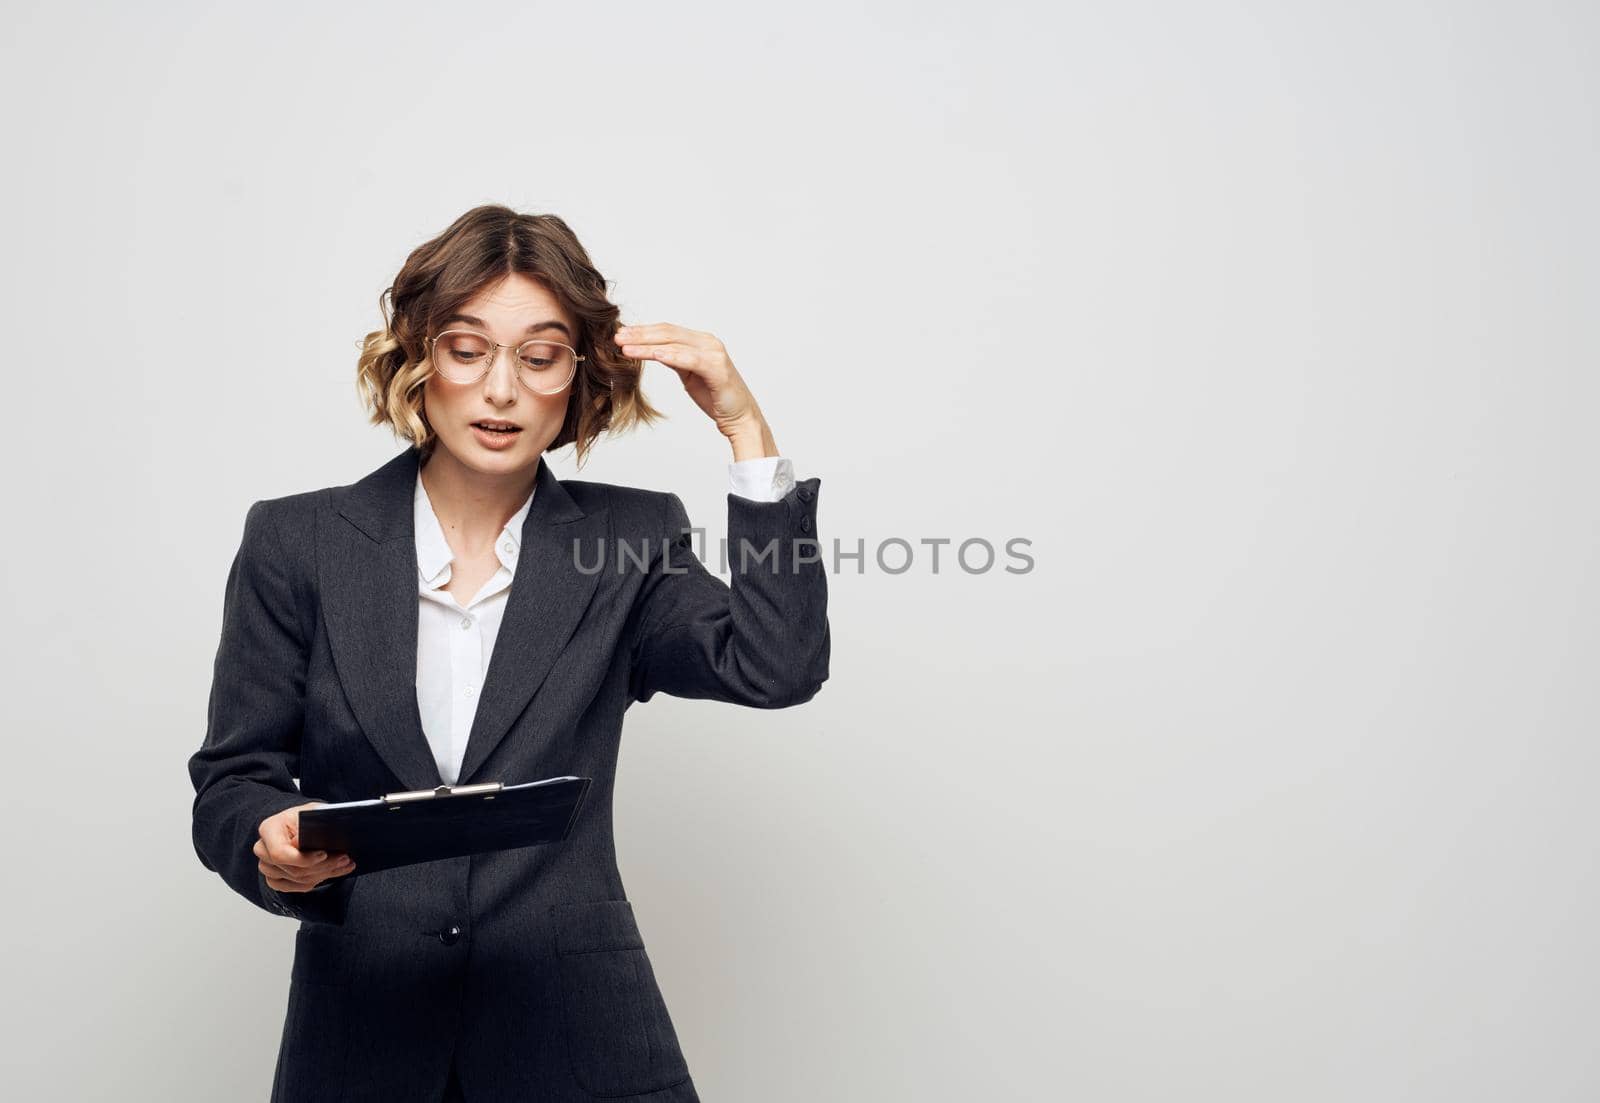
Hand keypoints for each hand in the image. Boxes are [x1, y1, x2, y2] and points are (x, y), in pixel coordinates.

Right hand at [255, 800, 355, 892]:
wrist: (300, 824)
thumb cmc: (305, 816)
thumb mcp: (311, 811)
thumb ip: (307, 823)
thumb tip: (299, 842)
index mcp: (268, 829)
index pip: (280, 853)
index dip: (304, 858)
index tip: (324, 854)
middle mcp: (263, 850)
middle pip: (293, 869)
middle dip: (323, 866)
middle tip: (344, 858)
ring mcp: (267, 867)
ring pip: (298, 879)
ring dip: (325, 873)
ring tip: (344, 863)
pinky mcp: (275, 879)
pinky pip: (297, 887)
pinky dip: (318, 880)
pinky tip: (334, 871)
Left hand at [614, 322, 778, 458]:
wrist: (740, 417)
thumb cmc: (715, 396)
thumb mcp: (689, 375)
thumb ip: (674, 360)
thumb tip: (652, 351)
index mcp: (700, 341)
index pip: (666, 331)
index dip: (642, 331)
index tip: (620, 335)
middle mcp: (708, 342)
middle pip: (667, 332)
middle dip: (639, 334)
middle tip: (616, 337)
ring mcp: (714, 353)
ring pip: (674, 343)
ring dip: (647, 344)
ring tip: (625, 348)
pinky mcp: (717, 368)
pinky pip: (689, 359)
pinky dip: (670, 355)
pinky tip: (652, 355)